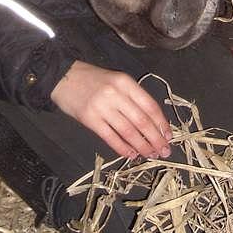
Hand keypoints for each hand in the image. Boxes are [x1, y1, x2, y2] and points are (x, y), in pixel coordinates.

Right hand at [51, 61, 171, 160]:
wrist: (63, 77)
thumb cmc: (94, 79)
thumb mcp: (117, 81)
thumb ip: (133, 97)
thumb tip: (153, 122)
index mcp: (126, 82)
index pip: (149, 106)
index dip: (161, 123)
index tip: (169, 136)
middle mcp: (116, 94)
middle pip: (141, 121)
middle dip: (155, 138)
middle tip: (164, 151)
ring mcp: (102, 107)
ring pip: (128, 131)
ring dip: (142, 146)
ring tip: (150, 155)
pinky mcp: (89, 119)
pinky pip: (110, 137)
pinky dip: (123, 148)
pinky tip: (131, 155)